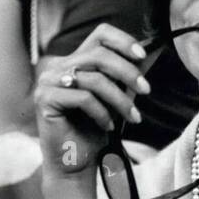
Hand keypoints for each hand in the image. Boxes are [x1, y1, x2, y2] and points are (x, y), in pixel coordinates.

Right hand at [34, 24, 152, 180]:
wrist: (74, 163)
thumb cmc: (94, 131)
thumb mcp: (116, 98)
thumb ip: (126, 76)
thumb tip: (152, 53)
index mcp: (75, 61)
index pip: (100, 35)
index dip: (123, 41)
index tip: (143, 56)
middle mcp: (58, 66)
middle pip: (99, 55)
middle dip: (128, 72)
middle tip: (146, 90)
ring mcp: (48, 82)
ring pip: (94, 79)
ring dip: (120, 99)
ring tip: (133, 117)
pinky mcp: (45, 99)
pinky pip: (83, 98)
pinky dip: (102, 113)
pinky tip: (108, 126)